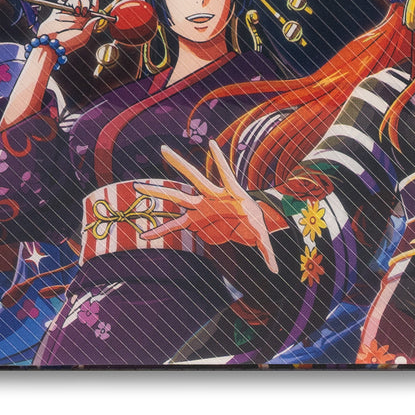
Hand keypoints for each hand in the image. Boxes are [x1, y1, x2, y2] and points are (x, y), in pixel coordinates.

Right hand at [36, 0, 99, 54]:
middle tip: (82, 11)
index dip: (94, 2)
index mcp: (85, 23)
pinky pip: (63, 1)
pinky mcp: (57, 11)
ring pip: (74, 0)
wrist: (51, 44)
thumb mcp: (83, 37)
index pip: (92, 10)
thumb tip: (98, 16)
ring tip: (74, 10)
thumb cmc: (67, 44)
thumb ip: (91, 26)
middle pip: (84, 3)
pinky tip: (67, 3)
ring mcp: (67, 13)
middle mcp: (77, 17)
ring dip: (76, 2)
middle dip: (85, 3)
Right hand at [134, 140, 278, 273]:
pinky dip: (161, 230)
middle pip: (194, 178)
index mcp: (231, 193)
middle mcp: (212, 197)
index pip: (226, 173)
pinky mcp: (196, 222)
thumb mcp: (263, 236)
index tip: (212, 143)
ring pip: (178, 196)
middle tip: (162, 148)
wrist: (245, 226)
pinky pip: (175, 225)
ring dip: (159, 191)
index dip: (220, 160)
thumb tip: (275, 270)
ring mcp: (202, 208)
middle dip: (179, 164)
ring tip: (139, 186)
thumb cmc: (256, 224)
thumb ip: (267, 251)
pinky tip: (144, 236)